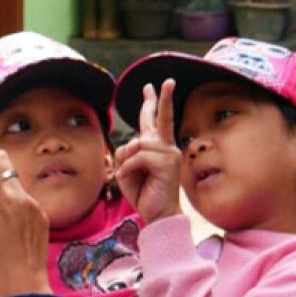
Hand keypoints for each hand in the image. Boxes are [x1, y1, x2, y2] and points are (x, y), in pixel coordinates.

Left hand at [113, 80, 182, 223]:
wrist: (158, 214)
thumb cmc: (143, 193)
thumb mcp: (126, 170)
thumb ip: (126, 153)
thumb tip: (136, 143)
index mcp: (158, 148)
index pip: (155, 121)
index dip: (154, 103)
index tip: (154, 86)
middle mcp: (166, 147)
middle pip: (160, 119)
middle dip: (160, 99)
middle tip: (162, 82)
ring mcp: (169, 154)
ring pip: (137, 144)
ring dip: (127, 162)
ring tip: (131, 176)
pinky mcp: (167, 163)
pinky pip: (137, 157)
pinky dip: (128, 169)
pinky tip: (130, 179)